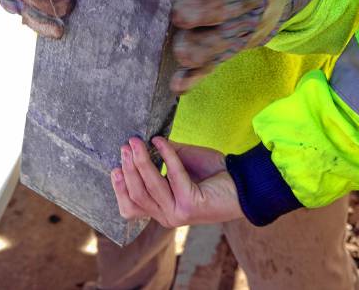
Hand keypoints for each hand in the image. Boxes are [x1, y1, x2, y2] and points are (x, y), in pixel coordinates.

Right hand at [111, 137, 243, 227]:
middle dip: (128, 169)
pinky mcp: (189, 206)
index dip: (120, 188)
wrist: (244, 183)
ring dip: (141, 161)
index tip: (114, 166)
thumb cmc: (214, 173)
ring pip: (149, 187)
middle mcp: (167, 216)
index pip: (131, 207)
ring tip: (136, 142)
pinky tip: (162, 141)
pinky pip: (172, 176)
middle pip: (137, 195)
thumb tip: (145, 142)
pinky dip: (166, 156)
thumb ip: (163, 157)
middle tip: (125, 146)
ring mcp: (177, 213)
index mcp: (162, 209)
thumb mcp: (182, 162)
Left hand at [170, 0, 320, 93]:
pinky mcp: (236, 46)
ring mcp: (246, 24)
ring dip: (196, 47)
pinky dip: (197, 76)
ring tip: (175, 45)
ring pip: (222, 42)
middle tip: (173, 9)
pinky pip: (217, 64)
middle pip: (227, 7)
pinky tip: (177, 82)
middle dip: (197, 11)